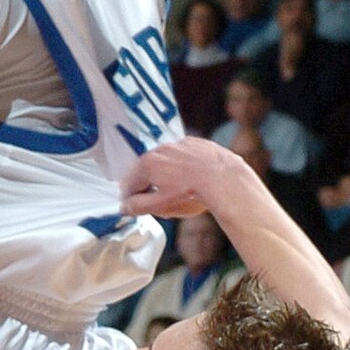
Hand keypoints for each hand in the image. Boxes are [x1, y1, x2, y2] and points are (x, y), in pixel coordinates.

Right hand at [121, 137, 239, 218]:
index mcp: (148, 164)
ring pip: (165, 161)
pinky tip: (192, 179)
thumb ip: (138, 206)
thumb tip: (125, 206)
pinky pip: (183, 155)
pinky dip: (183, 165)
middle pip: (146, 170)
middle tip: (156, 201)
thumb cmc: (192, 194)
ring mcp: (179, 144)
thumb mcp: (160, 206)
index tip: (134, 205)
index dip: (130, 197)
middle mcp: (161, 149)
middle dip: (148, 185)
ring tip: (176, 190)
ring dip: (165, 174)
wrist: (224, 179)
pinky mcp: (196, 143)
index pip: (129, 183)